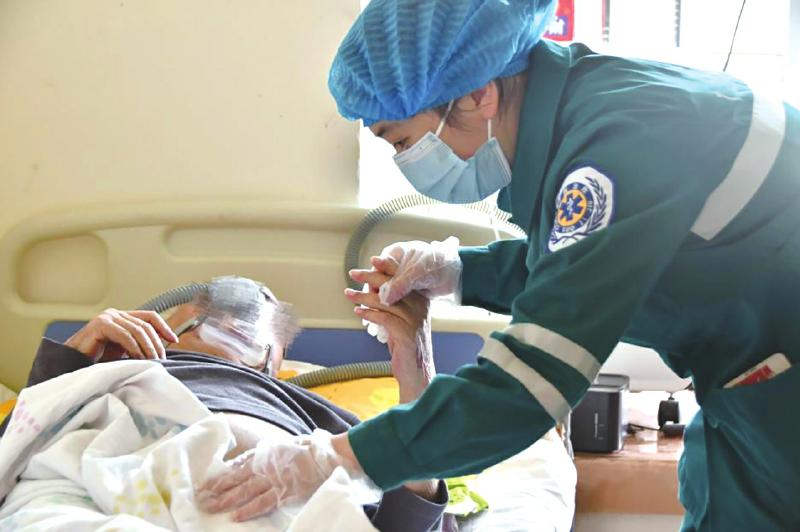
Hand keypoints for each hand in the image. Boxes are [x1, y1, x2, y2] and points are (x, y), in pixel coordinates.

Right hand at [65, 309, 177, 360]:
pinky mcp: (101, 324)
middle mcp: (116, 314)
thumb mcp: (124, 350)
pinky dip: (134, 347)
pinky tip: (138, 358)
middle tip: (161, 359)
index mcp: (123, 317)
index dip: (164, 327)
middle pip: (145, 325)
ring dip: (148, 347)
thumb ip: (138, 345)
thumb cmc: (97, 359)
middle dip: (156, 343)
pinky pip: (125, 335)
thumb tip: (162, 350)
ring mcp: (108, 317)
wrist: (72, 364)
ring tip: (152, 361)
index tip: (174, 340)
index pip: (150, 316)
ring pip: (137, 330)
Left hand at [197, 430, 364, 521]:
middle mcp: (266, 465)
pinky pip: (264, 502)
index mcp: (267, 453)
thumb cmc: (313, 448)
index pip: (238, 467)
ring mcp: (275, 478)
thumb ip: (272, 453)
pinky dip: (249, 509)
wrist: (331, 454)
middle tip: (200, 499)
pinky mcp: (285, 491)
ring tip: (210, 507)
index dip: (221, 477)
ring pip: (245, 491)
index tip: (206, 485)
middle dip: (217, 490)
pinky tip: (236, 516)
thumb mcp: (288, 445)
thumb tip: (259, 458)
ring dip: (226, 500)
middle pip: (236, 479)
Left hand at [347, 262, 433, 401]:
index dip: (388, 267)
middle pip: (394, 285)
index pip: (403, 278)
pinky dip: (369, 313)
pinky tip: (358, 312)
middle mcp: (420, 307)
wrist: (417, 374)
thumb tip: (370, 288)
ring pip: (386, 301)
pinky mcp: (406, 333)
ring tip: (348, 293)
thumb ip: (389, 304)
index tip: (373, 260)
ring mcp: (414, 320)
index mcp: (421, 300)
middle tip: (353, 273)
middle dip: (371, 277)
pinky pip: (384, 317)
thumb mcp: (398, 321)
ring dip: (363, 296)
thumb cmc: (405, 346)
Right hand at [371, 237, 461, 305]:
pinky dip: (392, 305)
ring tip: (375, 315)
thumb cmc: (437, 264)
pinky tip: (388, 314)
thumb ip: (399, 284)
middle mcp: (396, 264)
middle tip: (368, 308)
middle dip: (374, 295)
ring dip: (381, 302)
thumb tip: (384, 298)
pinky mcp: (409, 288)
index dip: (371, 284)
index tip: (368, 297)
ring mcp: (402, 276)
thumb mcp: (416, 272)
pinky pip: (396, 297)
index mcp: (395, 254)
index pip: (376, 270)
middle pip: (378, 281)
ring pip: (386, 290)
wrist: (456, 271)